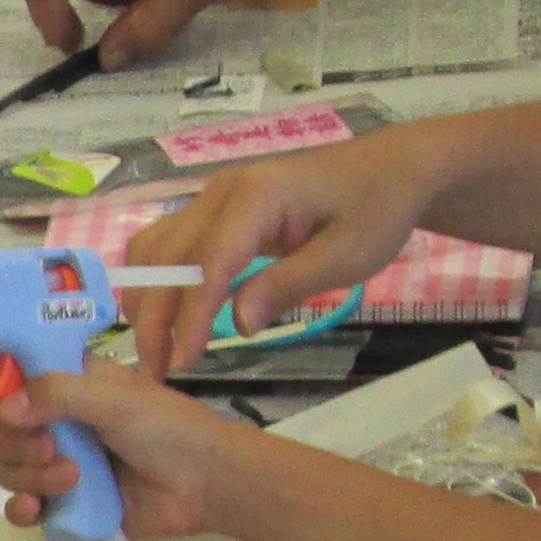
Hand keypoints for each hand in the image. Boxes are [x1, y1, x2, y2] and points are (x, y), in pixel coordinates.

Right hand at [0, 359, 247, 538]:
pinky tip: (38, 508)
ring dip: (31, 475)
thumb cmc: (167, 428)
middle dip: (14, 440)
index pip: (8, 373)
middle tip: (51, 446)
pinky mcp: (64, 504)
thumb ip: (57, 394)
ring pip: (7, 468)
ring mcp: (57, 463)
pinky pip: (21, 507)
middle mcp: (55, 420)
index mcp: (66, 382)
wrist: (205, 485)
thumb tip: (1, 408)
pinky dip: (22, 508)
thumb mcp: (114, 398)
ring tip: (74, 479)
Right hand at [122, 133, 445, 369]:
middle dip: (154, 317)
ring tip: (156, 349)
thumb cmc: (377, 210)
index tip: (181, 362)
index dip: (190, 316)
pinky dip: (156, 280)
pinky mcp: (215, 209)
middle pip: (165, 256)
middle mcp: (221, 191)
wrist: (393, 168)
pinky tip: (164, 316)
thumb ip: (289, 285)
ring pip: (154, 247)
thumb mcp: (347, 256)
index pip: (207, 262)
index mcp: (256, 197)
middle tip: (157, 372)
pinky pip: (168, 242)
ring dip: (146, 299)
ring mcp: (213, 197)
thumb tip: (240, 325)